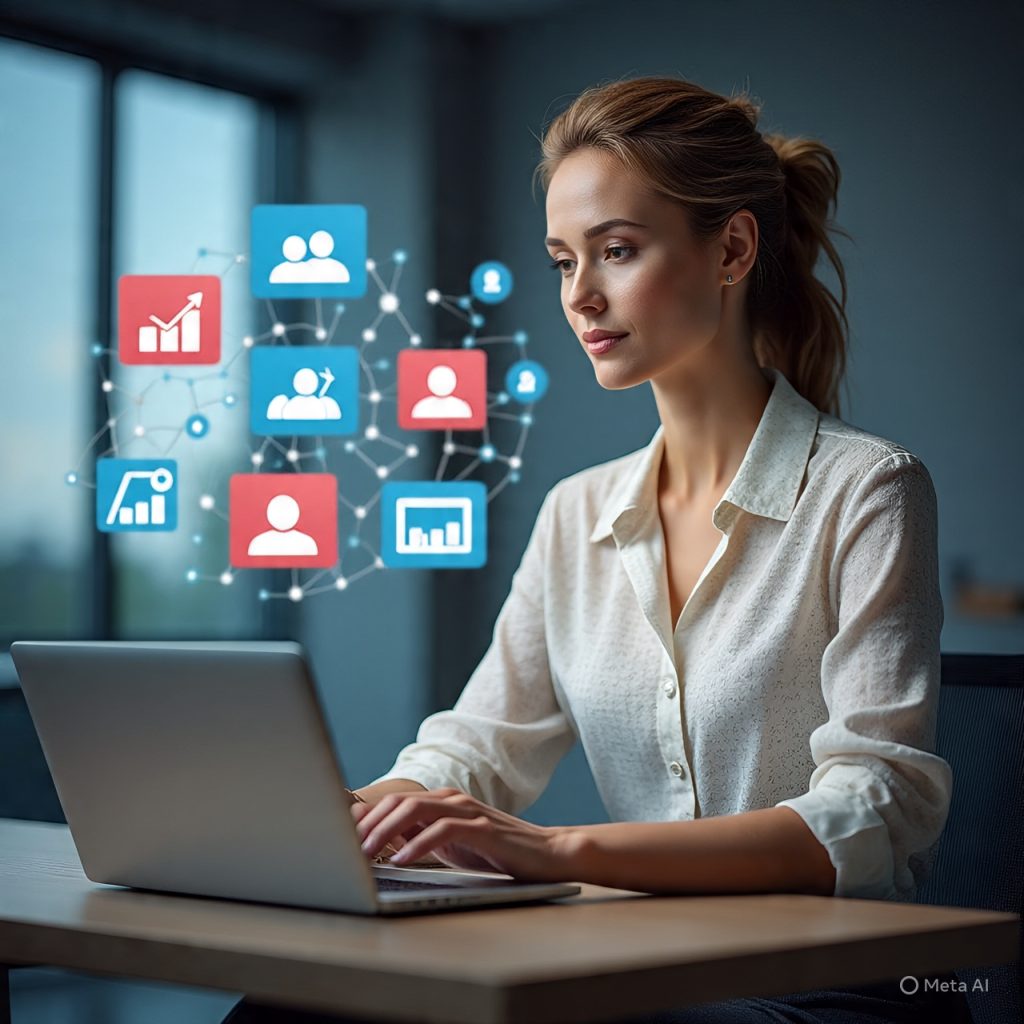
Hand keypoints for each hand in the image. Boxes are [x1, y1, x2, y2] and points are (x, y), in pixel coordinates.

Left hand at [353, 788, 572, 880]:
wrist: (546, 855)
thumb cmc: (496, 852)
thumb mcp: (451, 846)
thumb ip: (421, 840)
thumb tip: (380, 846)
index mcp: (442, 802)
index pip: (396, 801)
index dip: (366, 816)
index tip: (339, 834)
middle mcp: (452, 800)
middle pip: (400, 801)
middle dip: (369, 823)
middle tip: (346, 847)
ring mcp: (468, 811)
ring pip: (417, 809)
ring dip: (386, 832)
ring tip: (365, 854)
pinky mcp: (482, 828)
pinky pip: (444, 830)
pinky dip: (418, 844)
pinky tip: (402, 861)